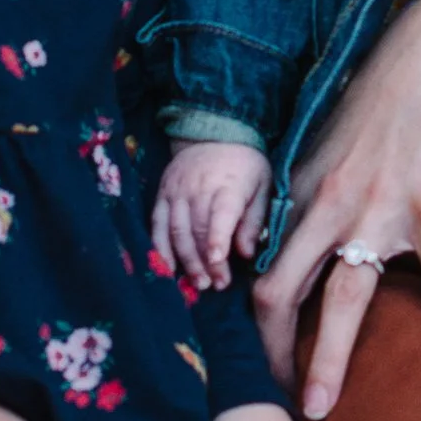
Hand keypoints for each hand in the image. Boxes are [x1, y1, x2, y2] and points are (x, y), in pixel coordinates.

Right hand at [156, 140, 268, 289]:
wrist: (214, 134)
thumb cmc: (245, 166)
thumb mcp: (262, 186)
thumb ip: (254, 220)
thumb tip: (246, 254)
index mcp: (228, 184)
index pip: (221, 214)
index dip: (218, 239)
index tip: (218, 263)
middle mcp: (198, 188)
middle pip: (198, 229)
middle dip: (206, 261)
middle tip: (216, 285)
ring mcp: (176, 191)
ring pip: (176, 230)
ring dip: (186, 260)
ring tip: (198, 283)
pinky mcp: (162, 195)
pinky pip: (157, 225)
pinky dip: (160, 248)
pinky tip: (168, 269)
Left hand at [255, 0, 420, 417]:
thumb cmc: (390, 97)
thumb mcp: (330, 141)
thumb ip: (308, 193)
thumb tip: (286, 241)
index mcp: (300, 189)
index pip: (258, 269)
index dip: (249, 322)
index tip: (255, 361)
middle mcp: (328, 204)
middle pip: (279, 294)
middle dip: (269, 356)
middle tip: (275, 403)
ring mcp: (380, 210)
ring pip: (344, 301)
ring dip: (329, 361)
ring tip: (322, 410)